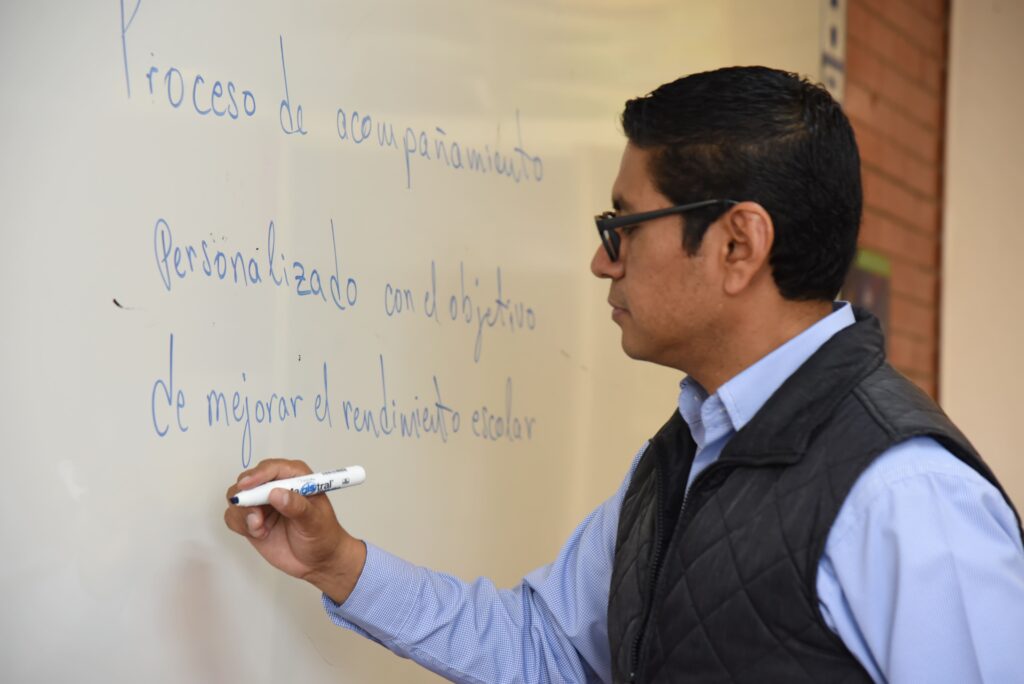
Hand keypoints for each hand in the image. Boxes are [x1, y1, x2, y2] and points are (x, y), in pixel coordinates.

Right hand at [224, 458, 366, 603]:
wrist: (317, 560)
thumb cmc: (322, 535)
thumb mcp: (315, 521)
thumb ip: (297, 507)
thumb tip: (276, 494)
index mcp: (295, 477)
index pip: (272, 468)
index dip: (258, 475)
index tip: (247, 486)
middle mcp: (276, 485)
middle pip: (248, 480)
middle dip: (247, 497)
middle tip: (256, 518)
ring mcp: (262, 502)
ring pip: (236, 498)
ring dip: (244, 515)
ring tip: (261, 530)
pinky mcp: (252, 519)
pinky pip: (233, 516)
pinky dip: (241, 525)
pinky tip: (260, 534)